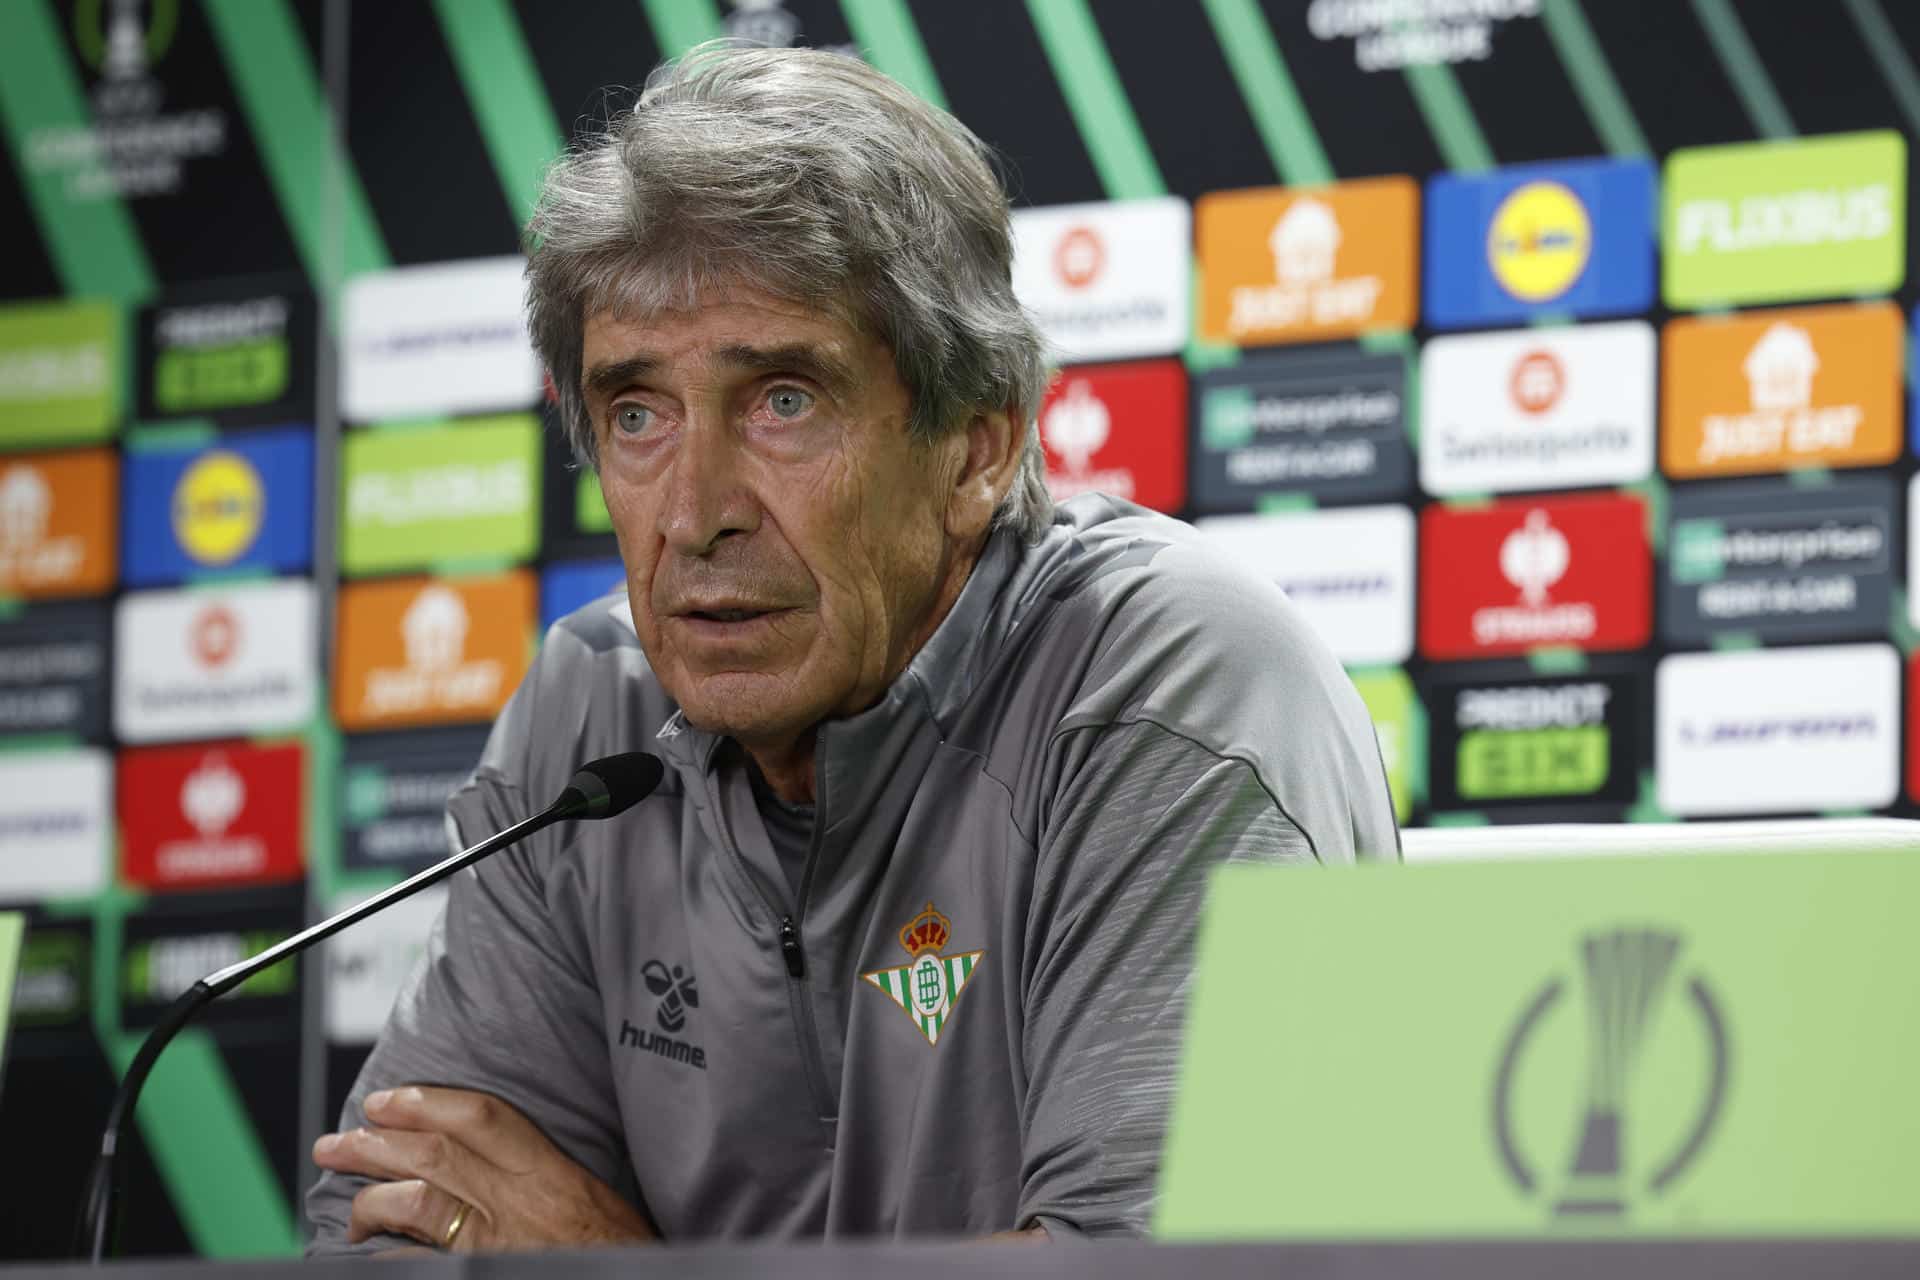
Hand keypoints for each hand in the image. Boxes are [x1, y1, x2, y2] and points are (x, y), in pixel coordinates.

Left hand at [313, 1085, 653, 1252]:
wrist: (639, 1275)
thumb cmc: (621, 1250)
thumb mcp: (594, 1199)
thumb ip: (548, 1177)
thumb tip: (501, 1157)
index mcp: (549, 1173)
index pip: (482, 1118)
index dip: (428, 1101)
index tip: (389, 1097)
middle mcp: (519, 1200)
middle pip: (435, 1153)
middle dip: (378, 1140)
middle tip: (336, 1140)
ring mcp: (496, 1241)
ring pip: (418, 1200)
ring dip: (370, 1191)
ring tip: (343, 1192)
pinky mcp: (480, 1270)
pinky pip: (419, 1259)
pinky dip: (386, 1253)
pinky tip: (364, 1251)